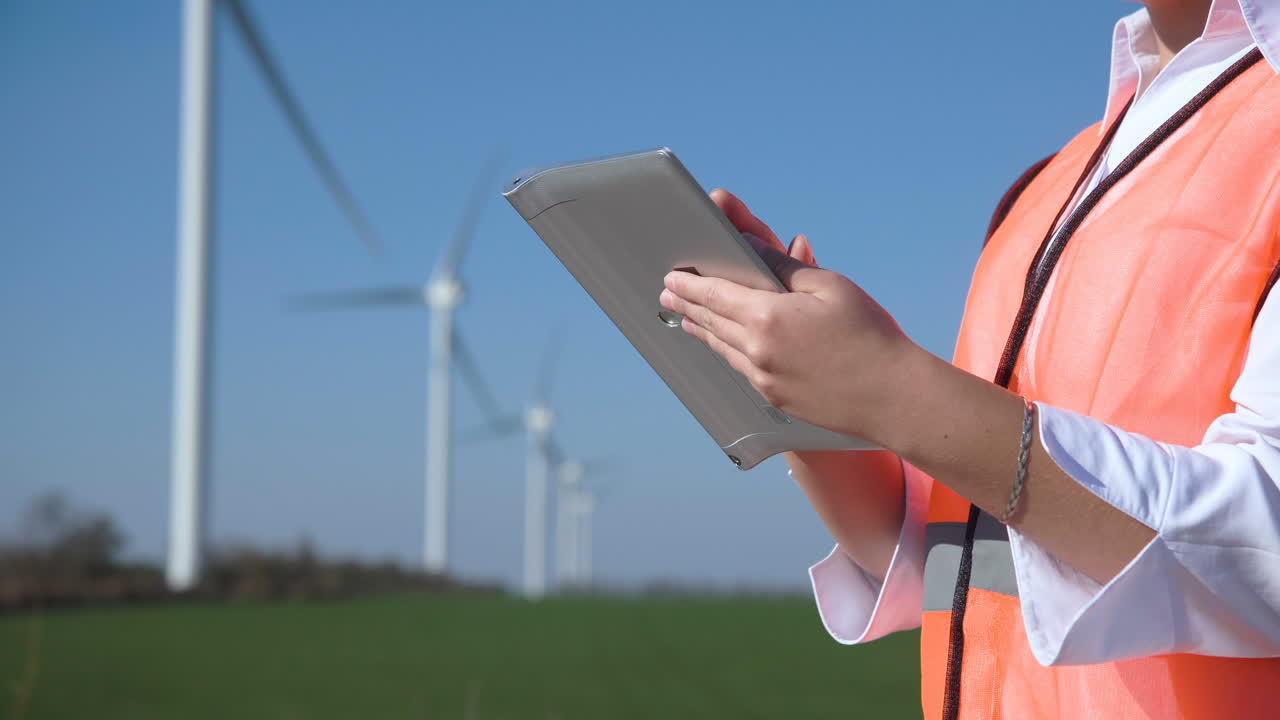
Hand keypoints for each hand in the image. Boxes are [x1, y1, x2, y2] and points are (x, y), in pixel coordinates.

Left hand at [661, 190, 916, 441]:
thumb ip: (782, 267)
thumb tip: (749, 248)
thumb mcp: (828, 286)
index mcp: (766, 317)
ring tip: (687, 320)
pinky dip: (727, 352)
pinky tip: (725, 347)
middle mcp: (757, 351)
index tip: (671, 277)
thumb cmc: (868, 334)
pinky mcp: (776, 399)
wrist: (892, 397)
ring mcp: (764, 379)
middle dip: (686, 306)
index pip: (714, 294)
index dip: (689, 284)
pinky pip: (742, 369)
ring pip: (722, 348)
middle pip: (710, 322)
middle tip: (668, 295)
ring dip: (701, 330)